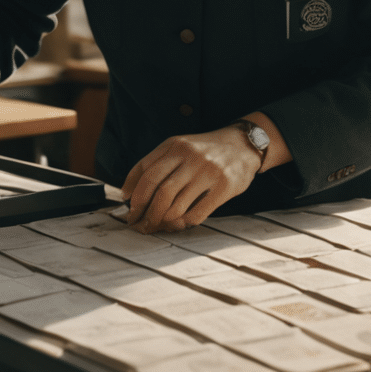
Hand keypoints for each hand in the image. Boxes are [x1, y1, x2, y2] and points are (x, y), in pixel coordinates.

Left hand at [122, 126, 263, 232]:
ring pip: (176, 206)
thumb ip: (154, 164)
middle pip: (159, 192)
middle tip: (141, 226)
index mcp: (174, 145)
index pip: (146, 173)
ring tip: (160, 227)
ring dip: (164, 222)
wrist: (243, 144)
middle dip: (146, 214)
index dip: (134, 196)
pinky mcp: (224, 186)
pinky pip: (197, 213)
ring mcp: (208, 171)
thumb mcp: (178, 147)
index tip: (130, 211)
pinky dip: (184, 223)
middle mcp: (190, 156)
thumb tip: (127, 193)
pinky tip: (181, 223)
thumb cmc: (205, 151)